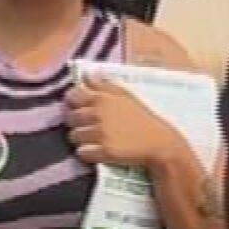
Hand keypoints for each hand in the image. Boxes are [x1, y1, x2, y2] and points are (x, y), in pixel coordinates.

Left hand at [67, 79, 186, 174]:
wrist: (158, 143)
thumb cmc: (141, 118)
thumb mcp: (125, 95)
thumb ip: (103, 85)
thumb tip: (85, 75)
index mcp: (102, 98)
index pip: (72, 96)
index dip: (73, 103)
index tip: (80, 108)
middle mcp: (98, 114)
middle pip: (70, 118)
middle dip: (77, 122)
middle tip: (88, 126)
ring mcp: (101, 133)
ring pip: (73, 136)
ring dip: (81, 138)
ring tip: (94, 139)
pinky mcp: (104, 152)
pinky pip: (82, 152)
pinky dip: (87, 153)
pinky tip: (97, 151)